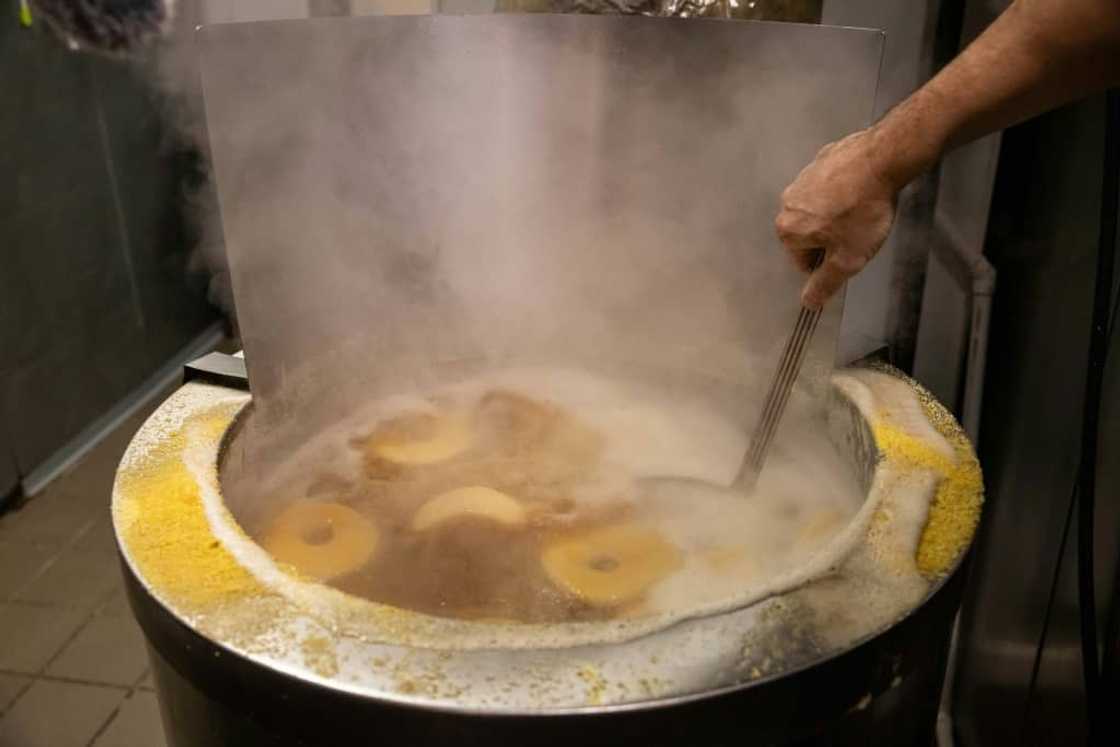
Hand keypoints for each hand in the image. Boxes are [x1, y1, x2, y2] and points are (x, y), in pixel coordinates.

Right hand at [775, 129, 900, 307]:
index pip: (803, 261)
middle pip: (808, 234)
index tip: (850, 251)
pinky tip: (861, 189)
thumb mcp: (848, 260)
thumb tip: (808, 304)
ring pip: (817, 209)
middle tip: (858, 231)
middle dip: (830, 236)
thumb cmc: (862, 213)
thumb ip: (825, 284)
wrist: (881, 159)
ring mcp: (801, 178)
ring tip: (861, 209)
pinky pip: (827, 186)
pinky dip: (841, 191)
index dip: (829, 261)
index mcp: (787, 229)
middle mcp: (786, 203)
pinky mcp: (819, 160)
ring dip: (835, 214)